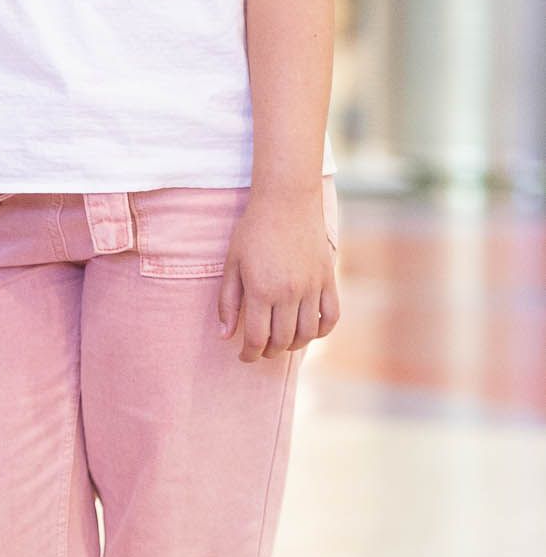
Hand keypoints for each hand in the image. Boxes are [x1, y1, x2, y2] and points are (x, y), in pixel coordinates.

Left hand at [217, 191, 338, 362]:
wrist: (287, 200)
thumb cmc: (253, 230)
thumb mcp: (232, 264)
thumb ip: (227, 302)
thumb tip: (225, 336)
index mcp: (261, 290)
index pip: (256, 338)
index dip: (248, 354)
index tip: (244, 356)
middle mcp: (289, 293)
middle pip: (282, 341)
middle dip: (268, 351)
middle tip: (260, 349)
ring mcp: (312, 287)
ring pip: (306, 334)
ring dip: (293, 345)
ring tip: (281, 342)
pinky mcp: (328, 279)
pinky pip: (331, 317)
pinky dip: (321, 331)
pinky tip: (308, 330)